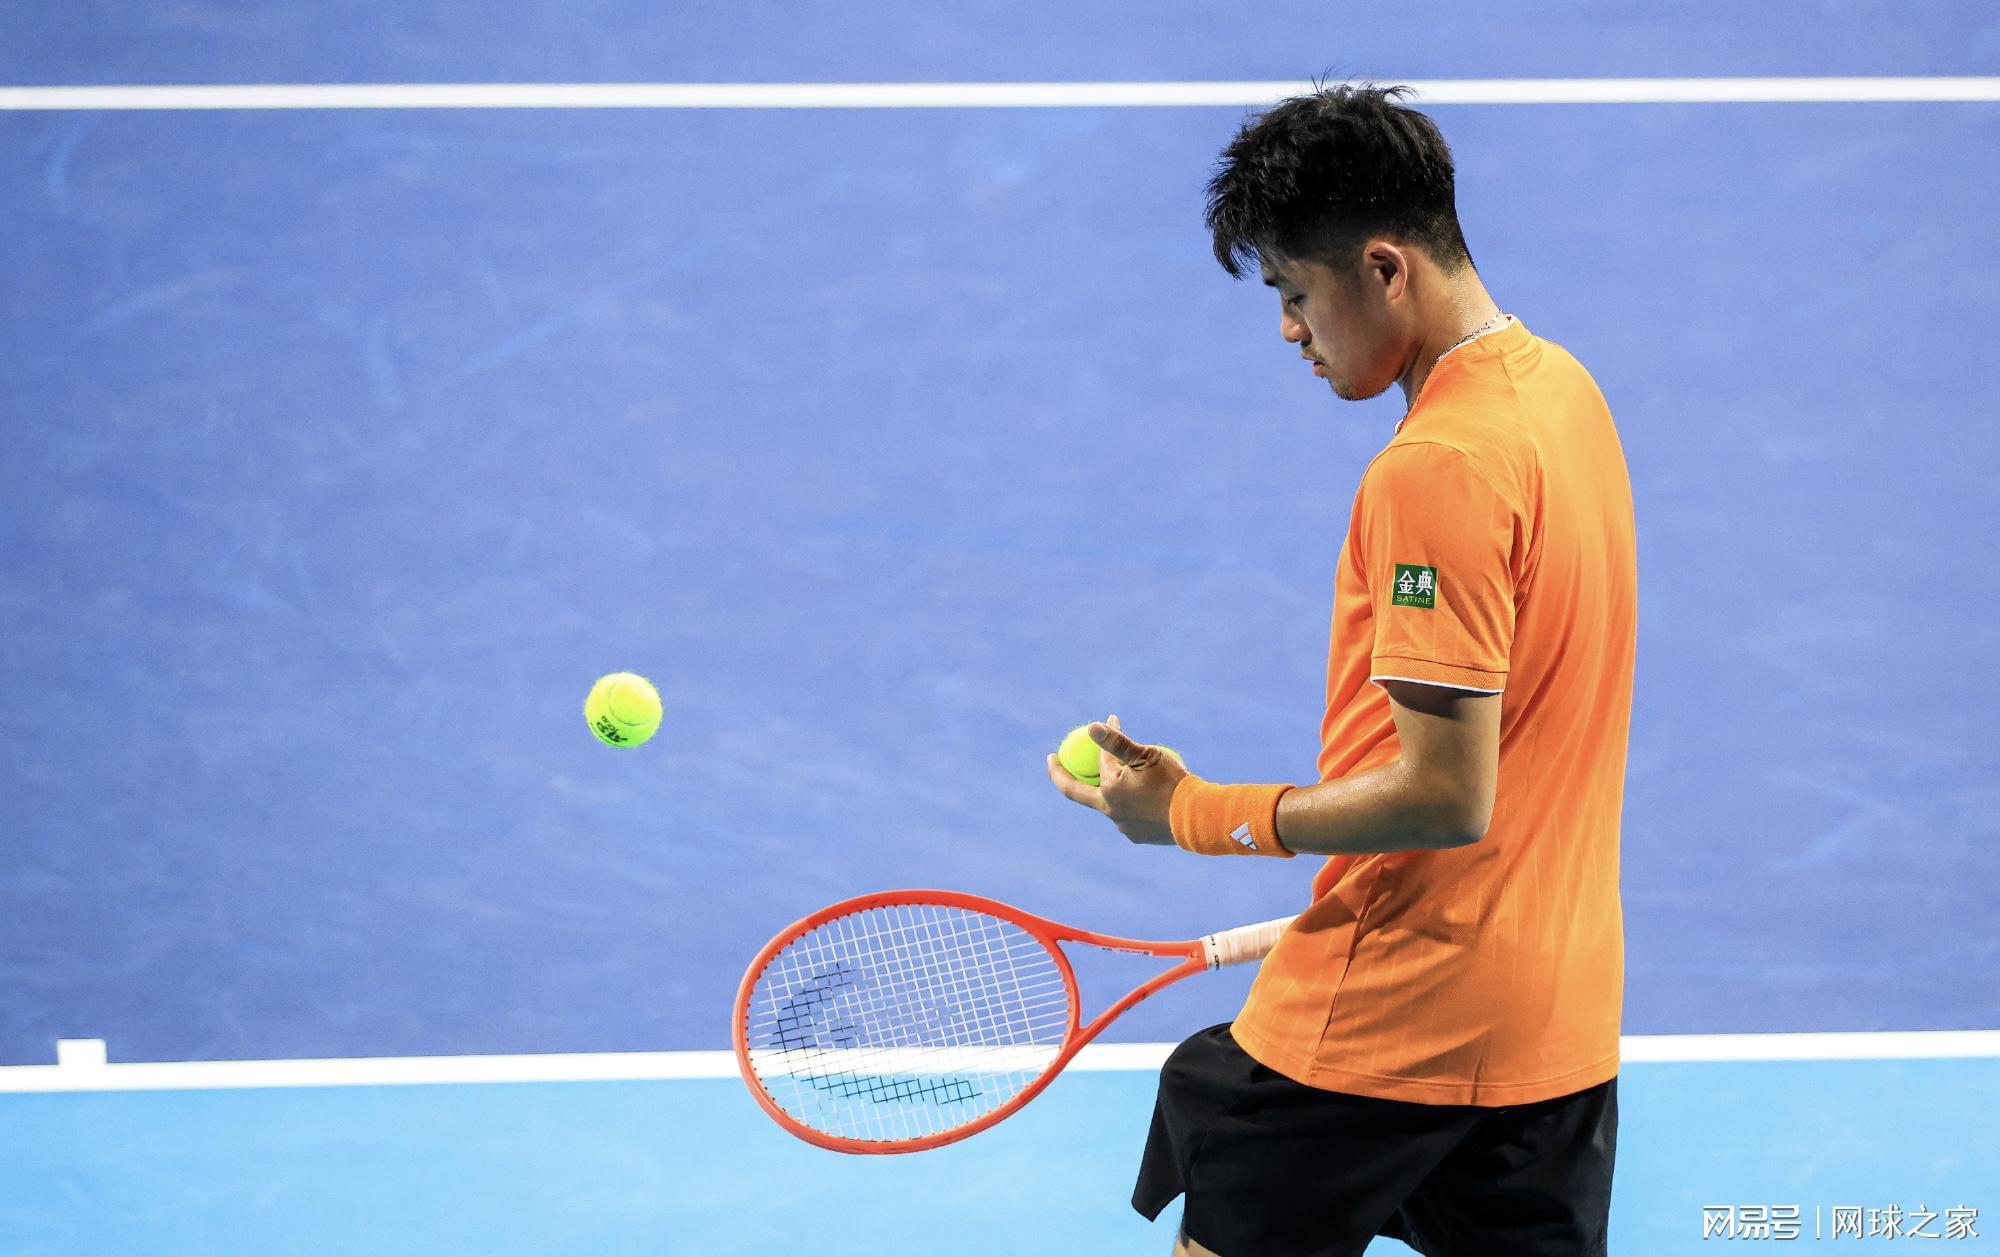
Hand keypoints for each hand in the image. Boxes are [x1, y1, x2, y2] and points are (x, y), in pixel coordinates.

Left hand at [1046, 714, 1187, 845]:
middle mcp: (1110, 810)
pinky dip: (1129, 801)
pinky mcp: (1137, 836)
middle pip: (1076, 791)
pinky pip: (1127, 814)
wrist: (1198, 818)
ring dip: (1107, 787)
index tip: (1113, 719)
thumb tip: (1091, 726)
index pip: (1102, 758)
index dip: (1105, 738)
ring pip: (1108, 801)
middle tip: (1052, 759)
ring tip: (1117, 774)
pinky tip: (1141, 795)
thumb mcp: (1147, 756)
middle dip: (1060, 774)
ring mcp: (1122, 826)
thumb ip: (1116, 743)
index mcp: (1109, 788)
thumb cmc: (1174, 782)